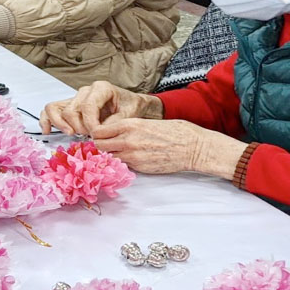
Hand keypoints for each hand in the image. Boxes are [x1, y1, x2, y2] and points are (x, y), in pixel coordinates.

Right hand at [40, 80, 162, 134]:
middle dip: (78, 127)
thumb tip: (99, 132)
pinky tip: (48, 131)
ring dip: (62, 124)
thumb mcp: (129, 114)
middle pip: (71, 110)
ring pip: (56, 108)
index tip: (96, 135)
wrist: (130, 104)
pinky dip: (47, 120)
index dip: (89, 124)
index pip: (87, 106)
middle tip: (88, 136)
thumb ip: (114, 123)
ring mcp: (75, 98)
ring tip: (72, 134)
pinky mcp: (69, 106)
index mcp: (101, 88)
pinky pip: (50, 110)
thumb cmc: (130, 107)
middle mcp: (85, 91)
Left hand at [91, 118, 246, 178]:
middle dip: (99, 146)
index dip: (97, 134)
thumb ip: (128, 128)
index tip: (99, 135)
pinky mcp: (140, 167)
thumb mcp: (147, 122)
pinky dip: (123, 162)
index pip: (99, 131)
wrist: (192, 146)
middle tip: (105, 146)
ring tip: (118, 152)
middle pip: (99, 145)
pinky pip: (124, 165)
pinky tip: (131, 158)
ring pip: (109, 157)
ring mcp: (133, 155)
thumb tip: (113, 133)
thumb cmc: (173, 131)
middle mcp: (127, 140)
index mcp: (129, 124)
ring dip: (110, 156)